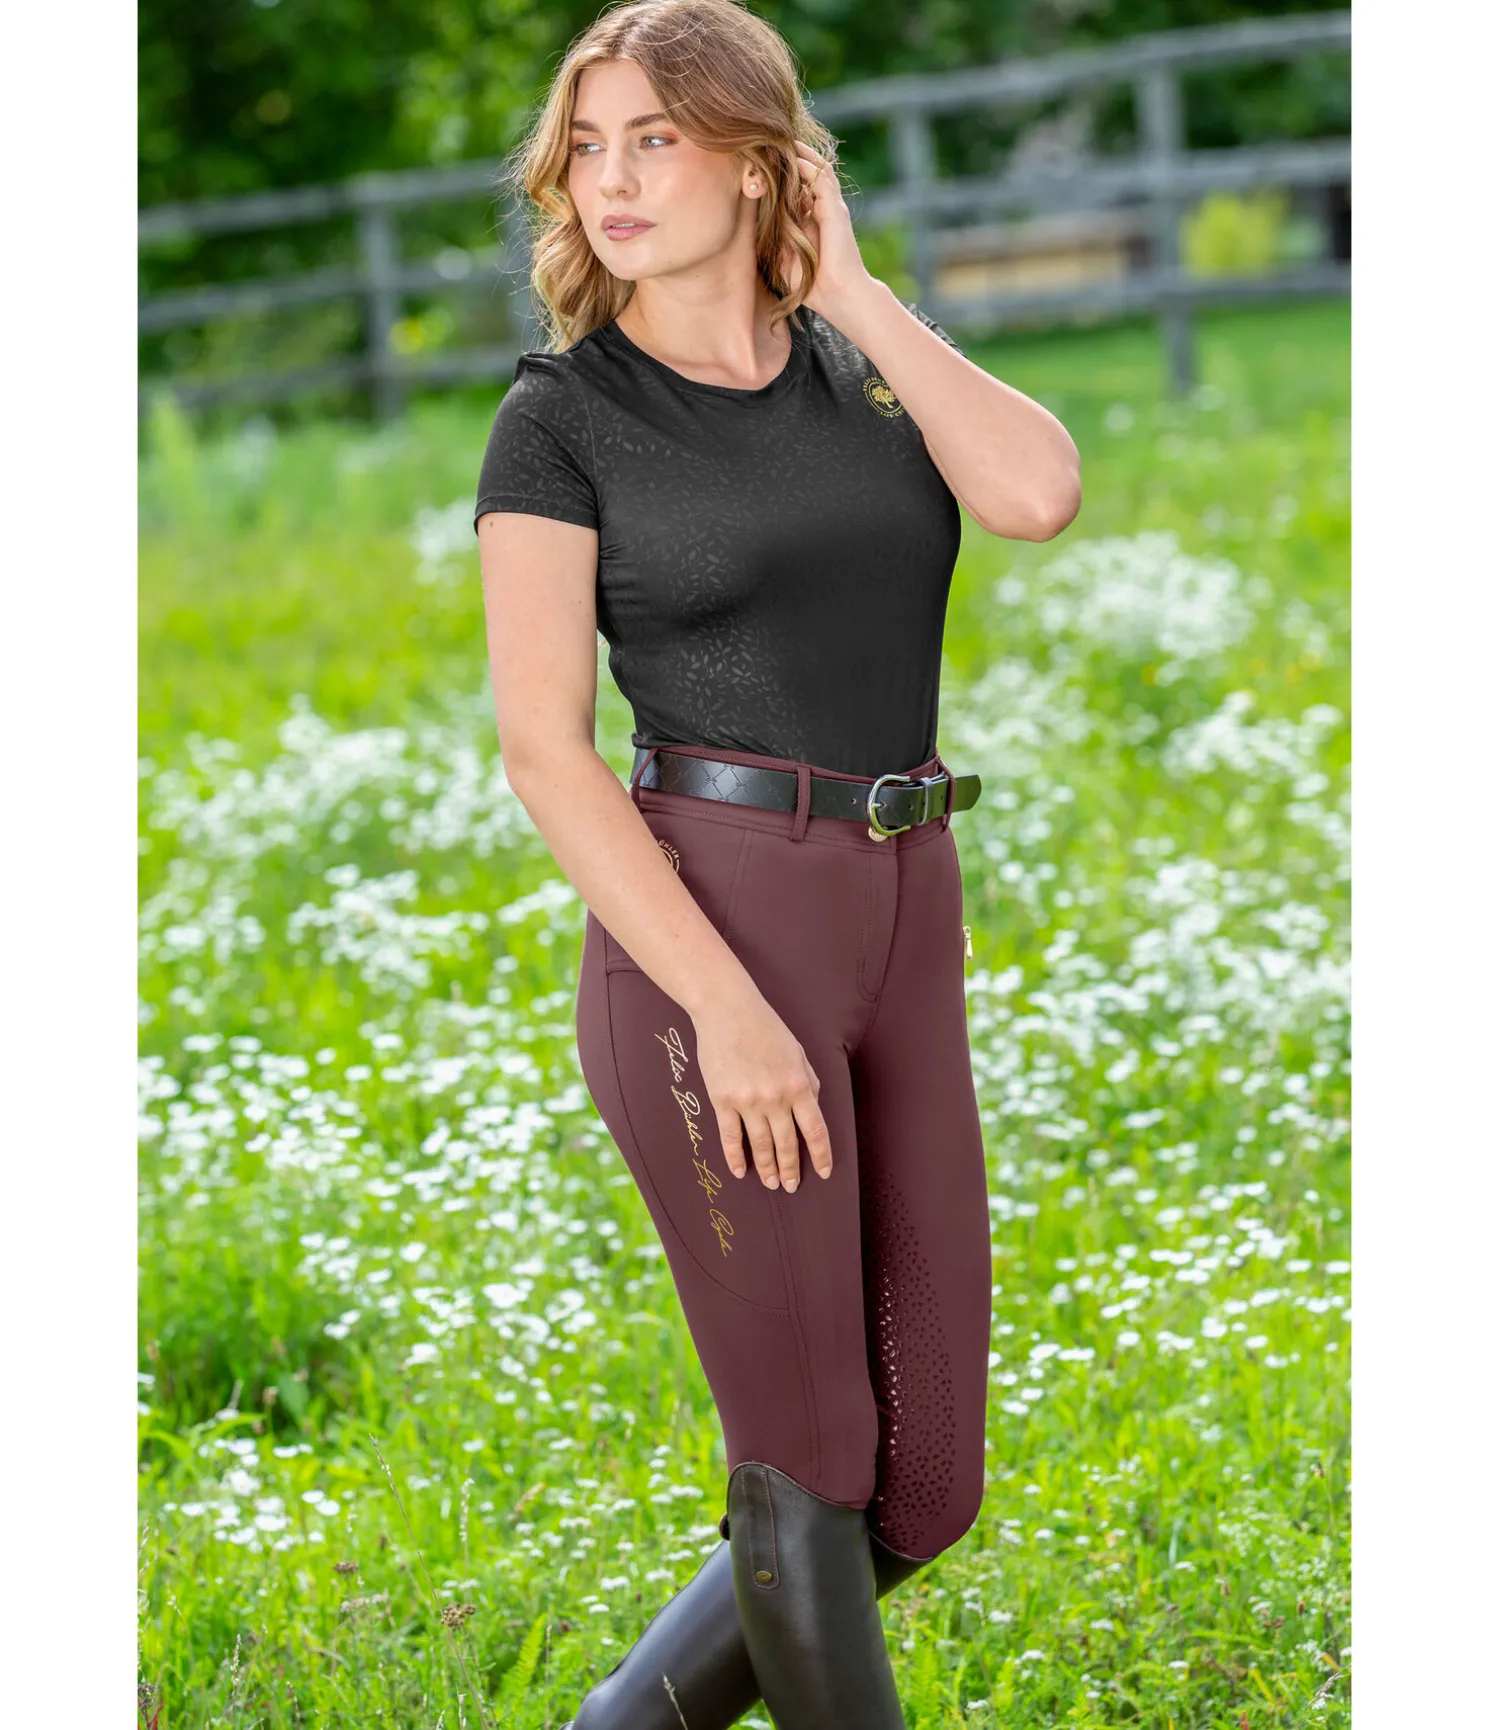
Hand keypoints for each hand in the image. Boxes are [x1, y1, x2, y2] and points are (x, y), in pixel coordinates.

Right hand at [692, 988, 832, 1192]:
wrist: (727, 1010)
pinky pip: (730, 1136)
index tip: (823, 1173)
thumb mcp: (798, 1052)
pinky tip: (739, 1171)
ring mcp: (747, 1101)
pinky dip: (735, 1157)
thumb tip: (812, 1108)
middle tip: (791, 1186)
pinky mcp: (723, 1100)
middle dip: (790, 1169)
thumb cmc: (765, 1028)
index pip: (815, 1131)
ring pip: (760, 1145)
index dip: (820, 1156)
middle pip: (787, 1144)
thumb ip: (808, 1081)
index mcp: (799, 1085)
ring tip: (771, 1183)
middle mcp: (775, 1098)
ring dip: (766, 1168)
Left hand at [777, 140, 874, 321]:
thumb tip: (759, 218)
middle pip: (807, 173)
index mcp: (812, 219)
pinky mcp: (835, 210)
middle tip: (770, 142)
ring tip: (782, 140)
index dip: (782, 174)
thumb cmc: (812, 285)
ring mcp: (831, 207)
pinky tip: (794, 157)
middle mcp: (822, 209)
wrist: (838, 296)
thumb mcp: (784, 257)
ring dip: (800, 154)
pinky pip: (822, 180)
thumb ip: (775, 237)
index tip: (761, 162)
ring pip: (817, 170)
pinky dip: (808, 166)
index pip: (797, 188)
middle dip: (791, 157)